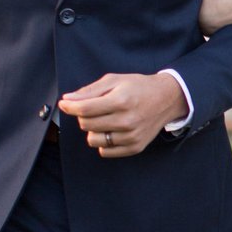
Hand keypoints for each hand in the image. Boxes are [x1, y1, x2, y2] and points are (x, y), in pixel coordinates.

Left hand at [59, 73, 180, 158]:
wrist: (167, 99)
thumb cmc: (138, 87)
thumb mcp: (114, 80)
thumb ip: (90, 91)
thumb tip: (67, 100)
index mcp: (120, 101)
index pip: (84, 109)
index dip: (69, 107)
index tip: (64, 104)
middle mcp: (126, 121)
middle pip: (86, 125)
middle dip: (83, 116)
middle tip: (93, 108)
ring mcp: (131, 136)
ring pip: (93, 140)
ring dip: (93, 130)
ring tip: (104, 120)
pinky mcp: (134, 147)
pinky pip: (105, 151)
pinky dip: (103, 141)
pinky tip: (112, 130)